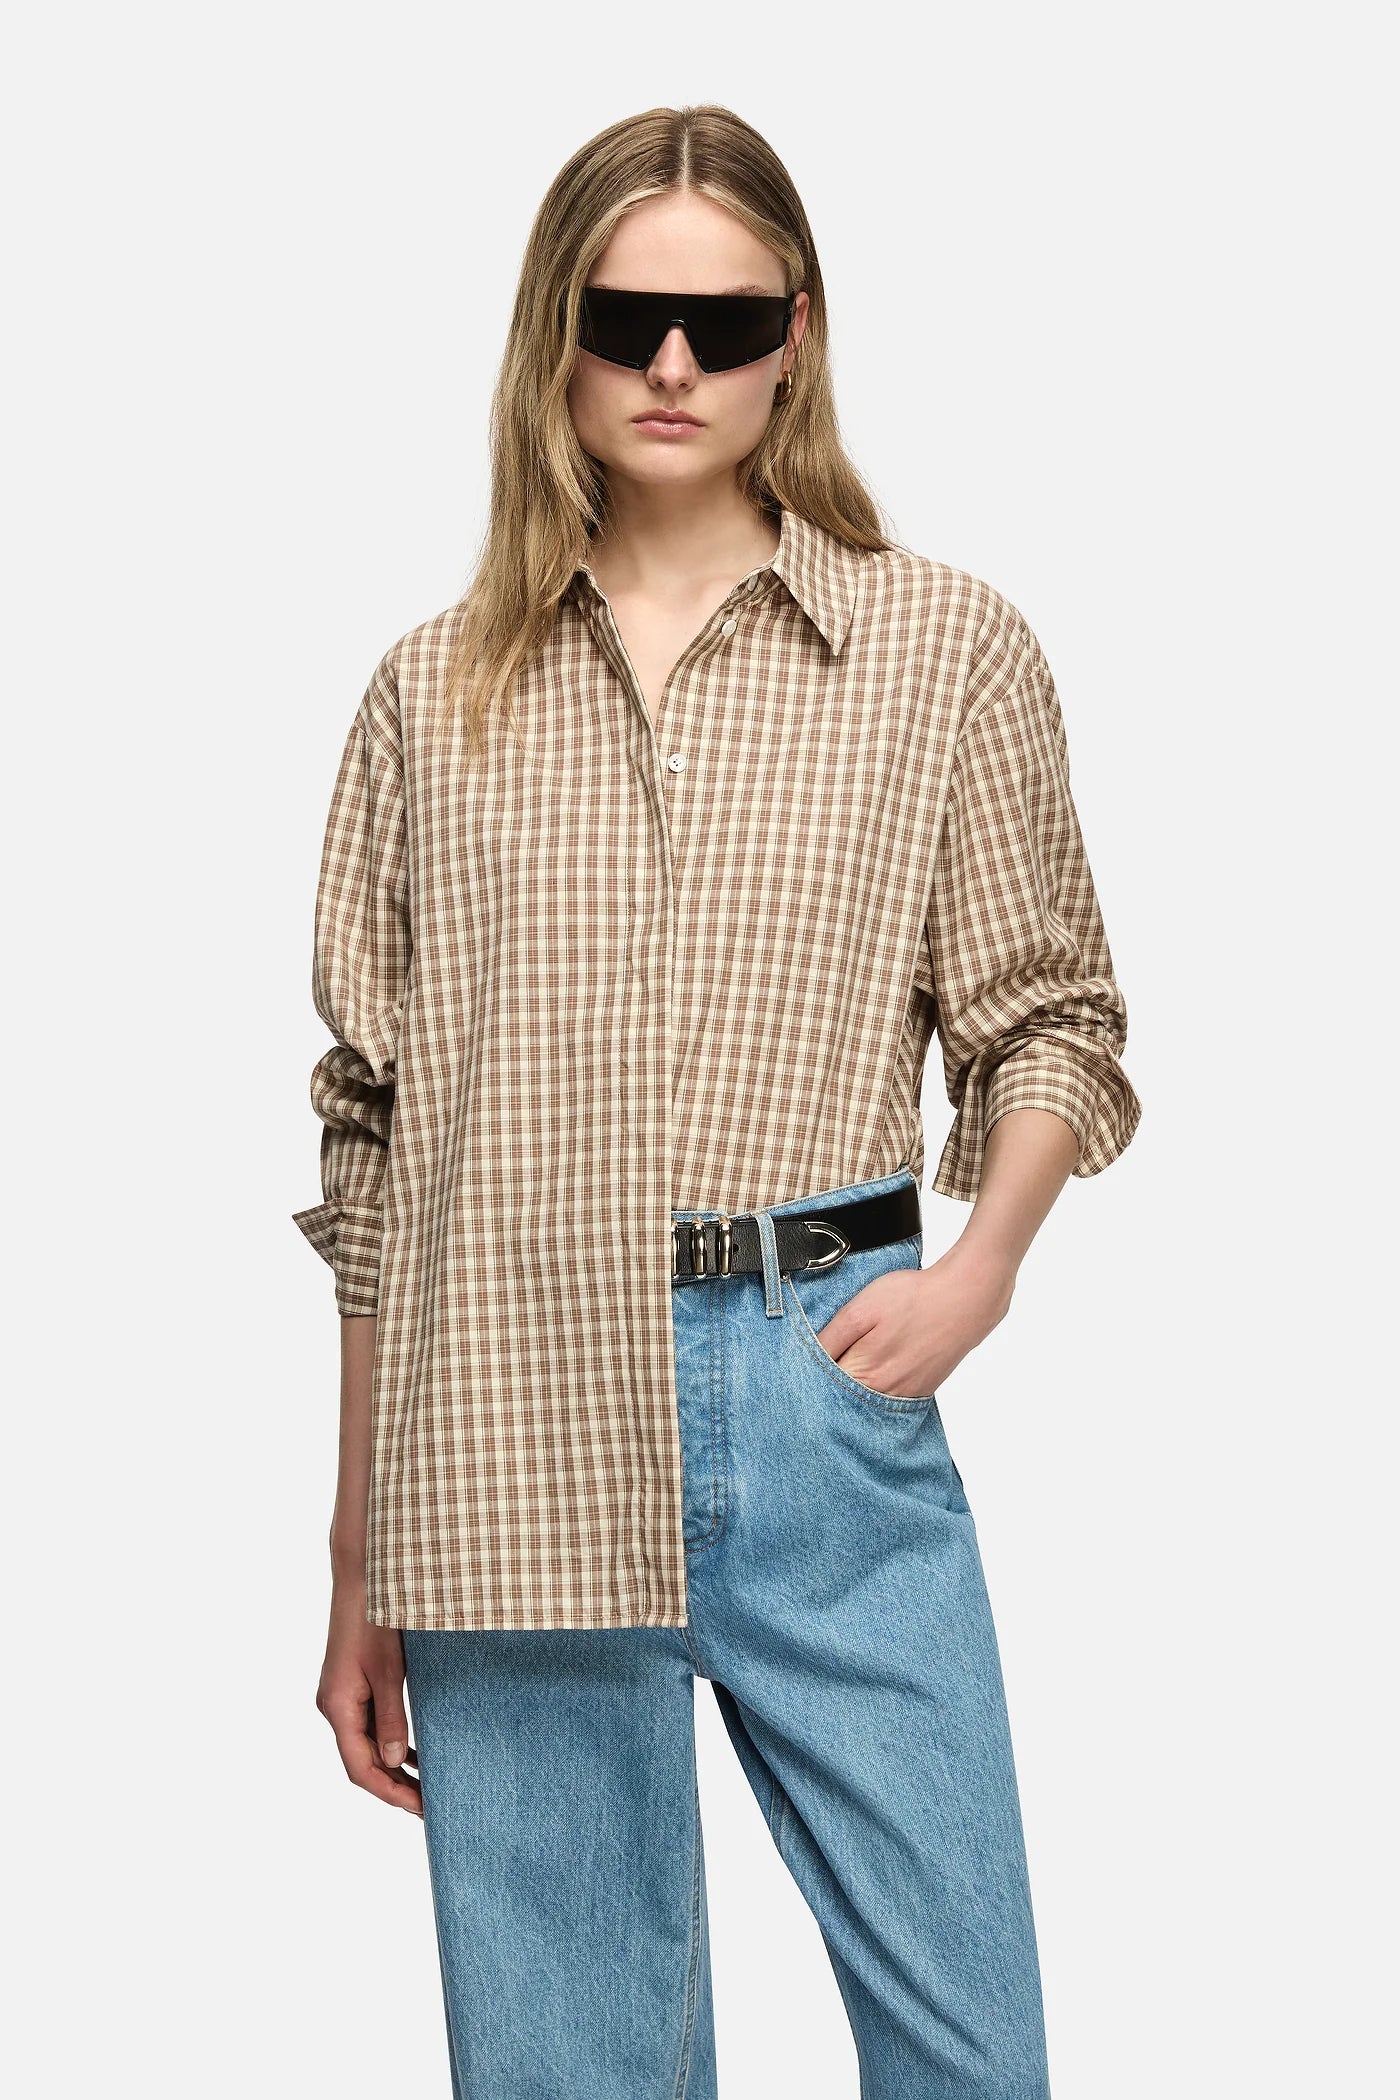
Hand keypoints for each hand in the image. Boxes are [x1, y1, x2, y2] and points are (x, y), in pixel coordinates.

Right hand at [316, 1568, 423, 1816]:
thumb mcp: (389, 1671)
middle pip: (361, 1761)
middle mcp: (335, 1707)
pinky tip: (415, 1753)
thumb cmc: (375, 1619)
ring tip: (426, 1787)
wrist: (362, 1579)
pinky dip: (390, 1742)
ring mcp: (342, 1698)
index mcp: (338, 1707)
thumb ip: (392, 1718)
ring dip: (393, 1766)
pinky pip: (369, 1725)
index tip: (418, 1808)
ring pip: (366, 1745)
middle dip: (393, 1785)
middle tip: (429, 1804)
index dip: (388, 1792)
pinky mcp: (352, 1687)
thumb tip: (396, 1761)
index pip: (359, 1767)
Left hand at [813, 1239, 1015, 1398]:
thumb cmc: (912, 1298)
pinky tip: (876, 1369)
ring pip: (865, 1401)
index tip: (796, 1369)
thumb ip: (830, 1339)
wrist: (965, 1298)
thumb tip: (805, 1359)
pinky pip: (888, 1398)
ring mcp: (905, 1396)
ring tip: (849, 1367)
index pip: (821, 1390)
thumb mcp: (860, 1310)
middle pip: (842, 1400)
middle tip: (818, 1369)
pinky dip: (876, 1389)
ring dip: (851, 1390)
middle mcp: (883, 1394)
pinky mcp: (921, 1391)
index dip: (807, 1378)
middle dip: (827, 1388)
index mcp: (863, 1375)